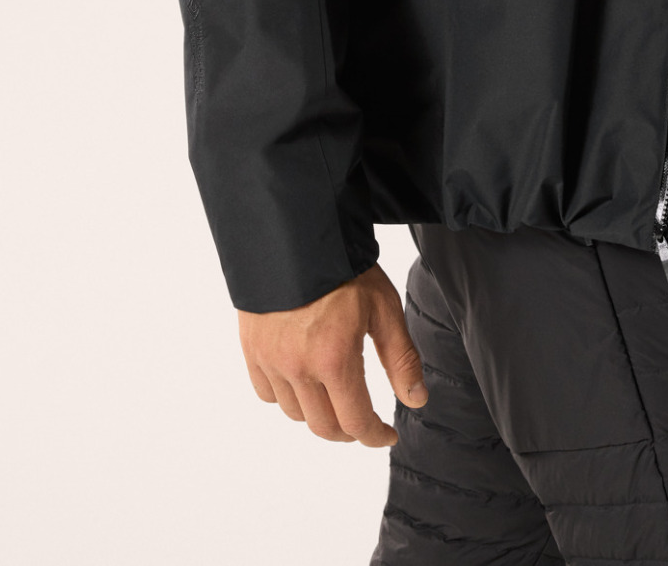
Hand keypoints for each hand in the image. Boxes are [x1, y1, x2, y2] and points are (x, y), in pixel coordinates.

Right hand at [238, 263, 427, 446]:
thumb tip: (416, 400)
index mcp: (334, 359)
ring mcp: (270, 360)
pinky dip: (286, 396)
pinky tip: (302, 380)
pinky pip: (267, 393)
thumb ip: (400, 358)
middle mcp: (298, 367)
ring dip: (318, 413)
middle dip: (348, 431)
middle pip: (323, 427)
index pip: (355, 422)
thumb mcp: (383, 307)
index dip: (374, 436)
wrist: (294, 232)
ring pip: (295, 413)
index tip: (386, 434)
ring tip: (334, 394)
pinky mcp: (251, 349)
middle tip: (363, 421)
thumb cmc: (344, 266)